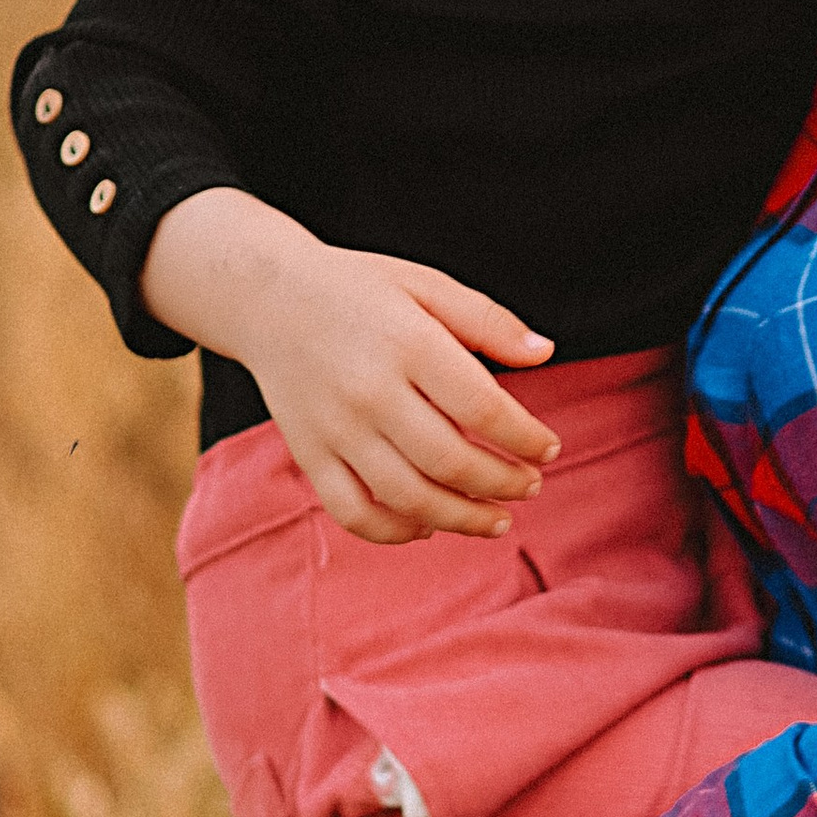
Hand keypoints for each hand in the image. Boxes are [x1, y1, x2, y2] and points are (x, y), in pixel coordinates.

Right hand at [142, 189, 560, 542]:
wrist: (267, 296)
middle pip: (450, 461)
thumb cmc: (357, 288)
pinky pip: (352, 512)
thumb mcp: (427, 284)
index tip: (549, 448)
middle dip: (502, 484)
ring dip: (462, 519)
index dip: (526, 437)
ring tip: (497, 520)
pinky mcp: (308, 454)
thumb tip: (545, 353)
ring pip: (407, 497)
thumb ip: (488, 320)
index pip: (483, 407)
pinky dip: (394, 532)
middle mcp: (370, 392)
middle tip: (531, 487)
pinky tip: (427, 526)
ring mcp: (335, 429)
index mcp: (408, 343)